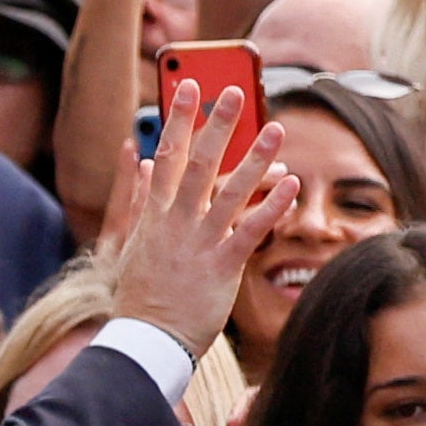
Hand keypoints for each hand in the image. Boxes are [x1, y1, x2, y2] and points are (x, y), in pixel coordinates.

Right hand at [100, 78, 299, 355]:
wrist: (147, 340)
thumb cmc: (142, 294)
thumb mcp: (133, 242)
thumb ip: (141, 201)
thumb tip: (144, 165)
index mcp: (155, 214)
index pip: (167, 155)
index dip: (179, 118)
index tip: (189, 86)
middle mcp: (177, 221)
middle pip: (199, 163)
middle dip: (218, 124)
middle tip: (236, 91)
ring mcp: (199, 242)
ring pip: (230, 192)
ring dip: (256, 159)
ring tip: (277, 130)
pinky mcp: (221, 266)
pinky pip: (250, 231)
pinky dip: (271, 206)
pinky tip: (292, 186)